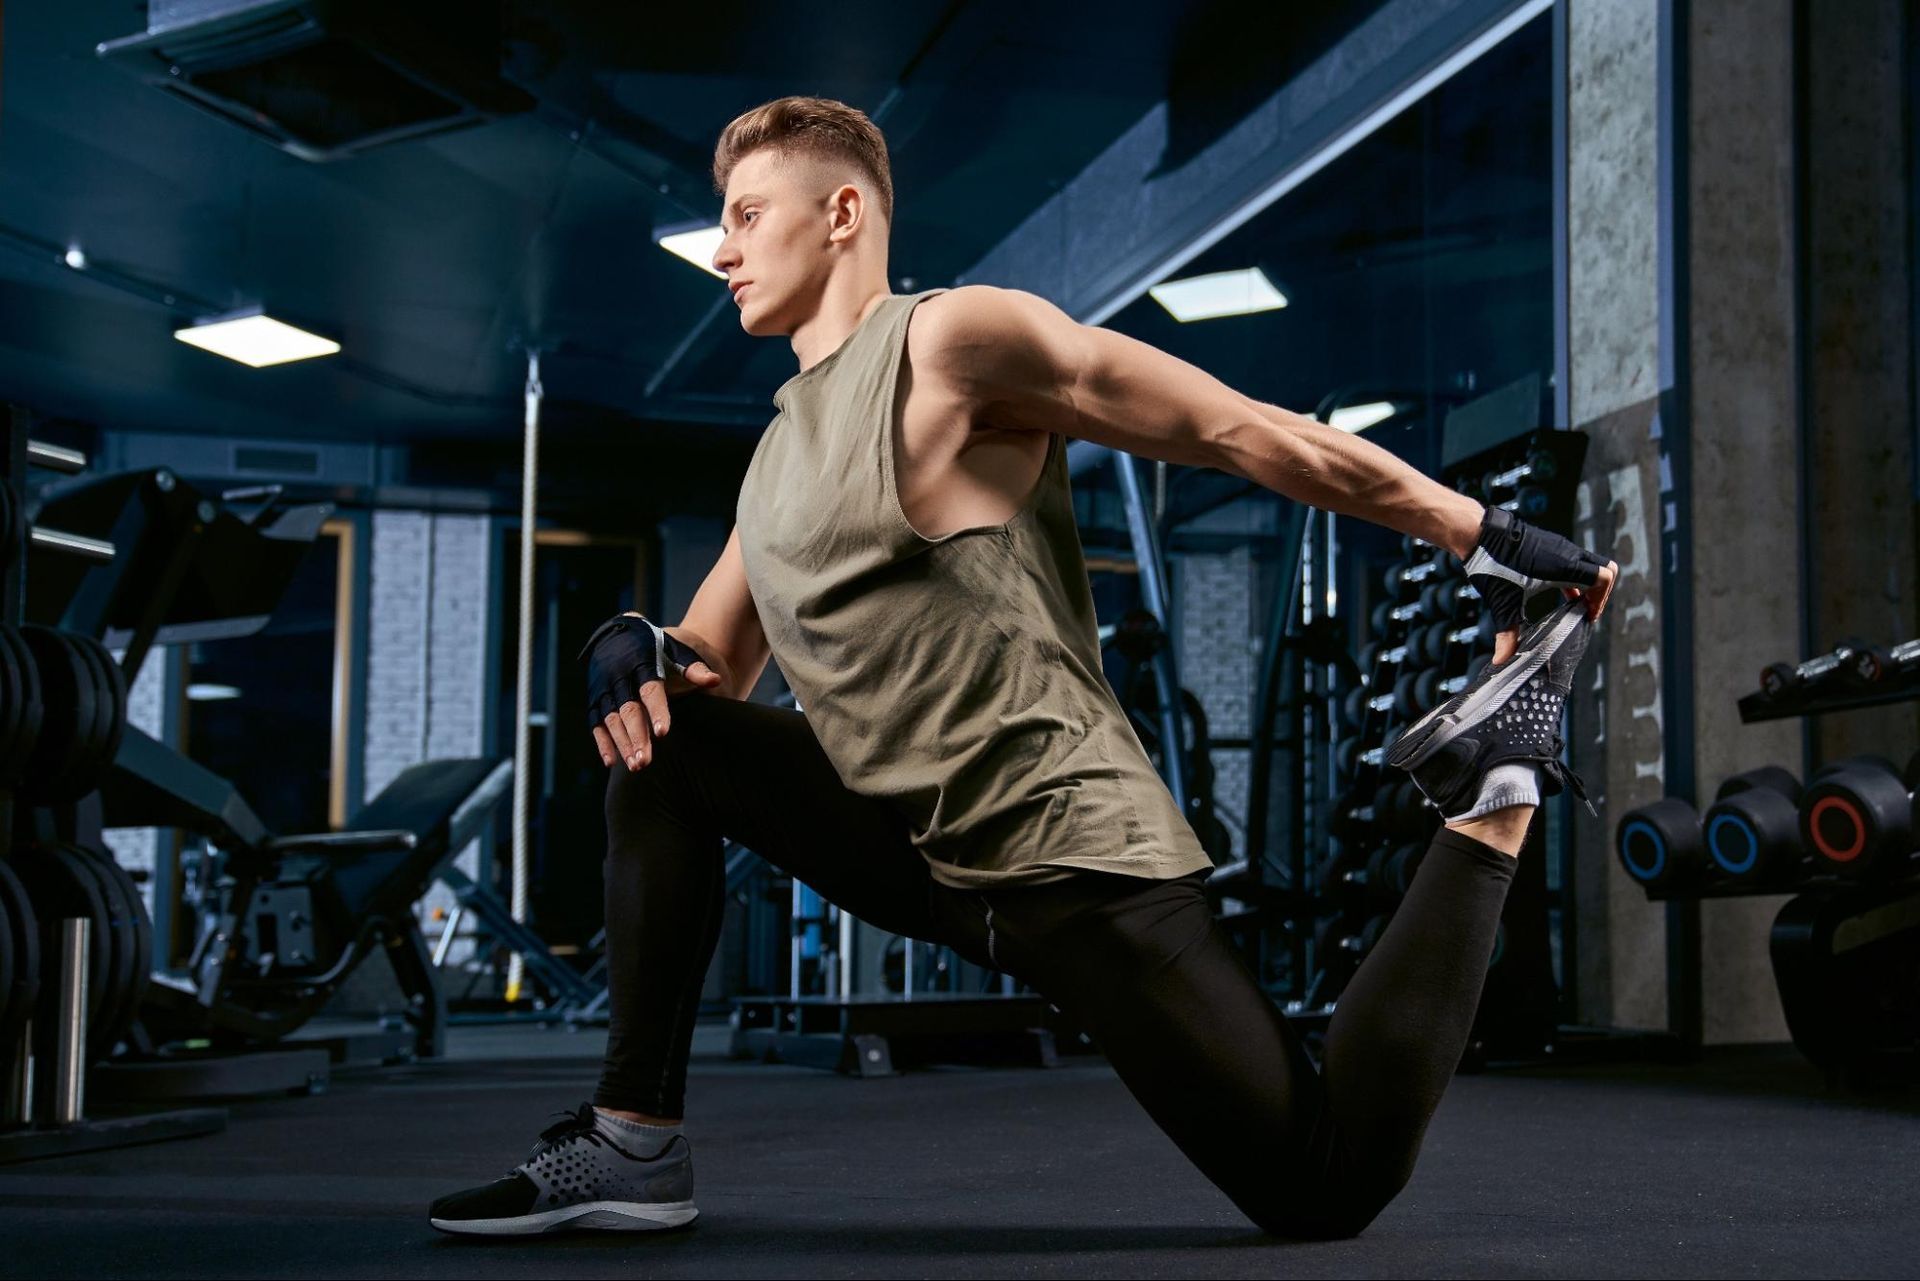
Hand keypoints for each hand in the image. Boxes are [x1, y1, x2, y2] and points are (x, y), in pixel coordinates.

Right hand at [578, 613, 723, 769]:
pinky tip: (611, 762)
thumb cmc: (657, 647)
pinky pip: (596, 722)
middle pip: (628, 710)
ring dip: (621, 743)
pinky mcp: (595, 697)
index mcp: (642, 662)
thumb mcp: (675, 651)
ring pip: (611, 719)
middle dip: (636, 736)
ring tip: (636, 766)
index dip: (657, 710)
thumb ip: (694, 668)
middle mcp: (619, 675)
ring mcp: (604, 687)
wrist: (619, 632)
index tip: (664, 732)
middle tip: (645, 762)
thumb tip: (716, 681)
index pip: (650, 689)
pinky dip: (602, 742)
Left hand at [1468, 507, 1615, 663]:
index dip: (1602, 599)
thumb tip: (1501, 659)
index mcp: (1563, 566)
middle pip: (1604, 570)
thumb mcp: (1502, 603)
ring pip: (1589, 564)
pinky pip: (1574, 560)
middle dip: (1600, 593)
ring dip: (1587, 584)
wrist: (1478, 533)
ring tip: (1575, 606)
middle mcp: (1566, 553)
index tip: (1588, 616)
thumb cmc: (1492, 564)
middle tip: (1587, 611)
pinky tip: (1560, 593)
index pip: (1604, 577)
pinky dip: (1575, 576)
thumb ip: (1507, 633)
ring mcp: (1559, 546)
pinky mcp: (1550, 544)